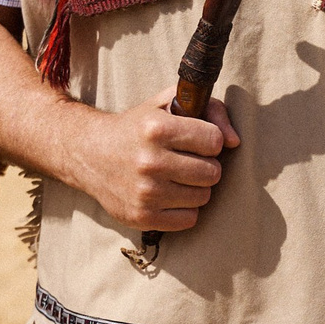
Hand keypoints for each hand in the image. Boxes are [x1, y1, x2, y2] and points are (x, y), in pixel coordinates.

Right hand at [67, 84, 239, 228]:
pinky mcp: (141, 217)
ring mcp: (145, 192)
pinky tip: (169, 195)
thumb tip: (235, 141)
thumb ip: (210, 109)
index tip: (197, 140)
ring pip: (203, 197)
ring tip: (177, 177)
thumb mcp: (168, 104)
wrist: (89, 154)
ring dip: (196, 188)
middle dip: (206, 165)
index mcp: (156, 129)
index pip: (214, 141)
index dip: (210, 140)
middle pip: (212, 173)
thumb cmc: (137, 127)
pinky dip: (184, 209)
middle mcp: (149, 161)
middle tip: (188, 160)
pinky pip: (189, 219)